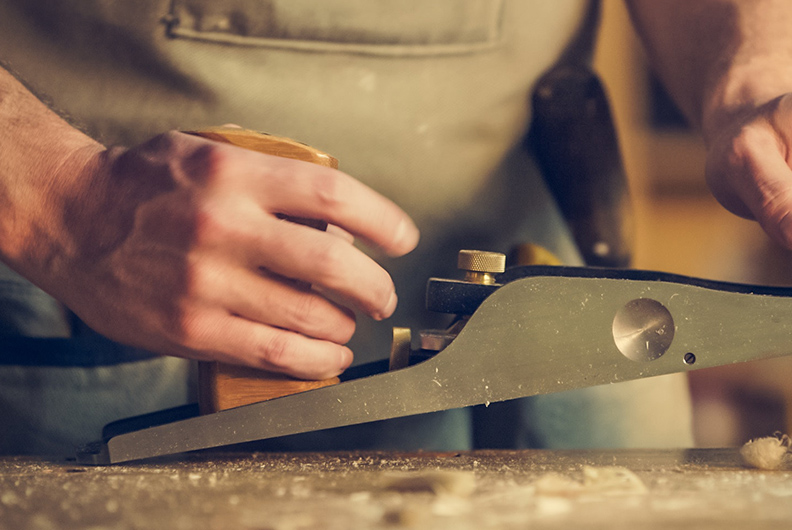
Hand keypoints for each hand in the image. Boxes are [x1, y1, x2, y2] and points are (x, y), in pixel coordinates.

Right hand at [25, 131, 417, 378]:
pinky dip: (315, 359)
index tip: (403, 240)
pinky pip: (273, 350)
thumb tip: (342, 221)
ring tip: (350, 324)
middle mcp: (223, 225)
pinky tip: (330, 356)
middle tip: (384, 295)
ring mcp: (206, 281)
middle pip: (333, 262)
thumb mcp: (212, 155)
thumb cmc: (146, 184)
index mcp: (235, 174)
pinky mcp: (190, 328)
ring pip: (309, 313)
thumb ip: (274, 180)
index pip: (334, 196)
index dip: (383, 221)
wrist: (70, 216)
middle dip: (375, 286)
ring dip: (347, 325)